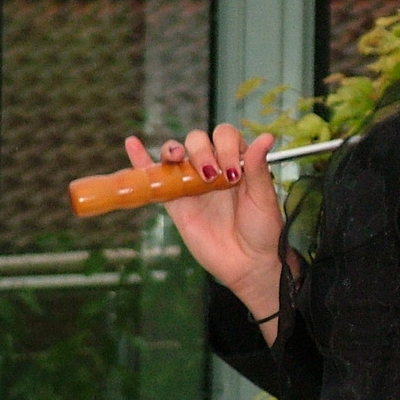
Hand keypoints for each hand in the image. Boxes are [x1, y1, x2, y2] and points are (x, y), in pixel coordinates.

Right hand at [124, 125, 284, 328]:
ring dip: (172, 149)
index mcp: (238, 161)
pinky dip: (141, 161)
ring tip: (175, 155)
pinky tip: (132, 144)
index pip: (225, 136)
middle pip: (197, 141)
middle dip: (202, 151)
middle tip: (211, 176)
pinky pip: (157, 180)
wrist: (249, 263)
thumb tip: (267, 137)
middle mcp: (214, 168)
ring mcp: (192, 184)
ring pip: (176, 155)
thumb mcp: (263, 197)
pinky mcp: (176, 204)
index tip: (232, 172)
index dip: (226, 146)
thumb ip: (258, 166)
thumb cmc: (263, 229)